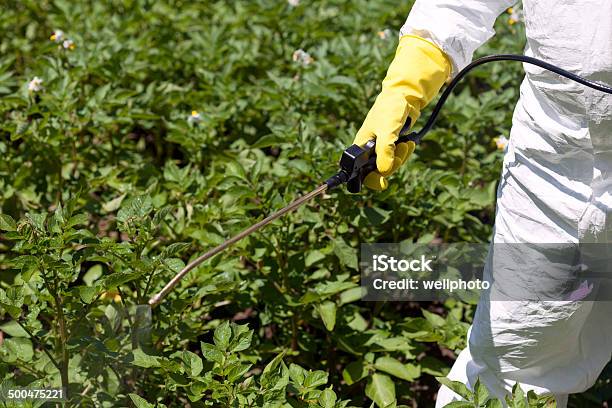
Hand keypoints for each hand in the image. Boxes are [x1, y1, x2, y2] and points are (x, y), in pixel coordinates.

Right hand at [353, 35, 450, 189]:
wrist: (404, 96)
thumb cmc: (390, 109)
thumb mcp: (387, 130)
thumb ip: (385, 151)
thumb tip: (385, 171)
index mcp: (361, 147)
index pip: (360, 172)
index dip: (370, 180)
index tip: (383, 183)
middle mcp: (369, 150)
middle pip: (378, 171)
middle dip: (392, 165)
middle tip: (400, 151)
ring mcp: (380, 149)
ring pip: (390, 165)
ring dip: (401, 157)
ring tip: (406, 144)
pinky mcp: (391, 146)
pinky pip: (397, 158)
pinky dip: (405, 153)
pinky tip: (409, 143)